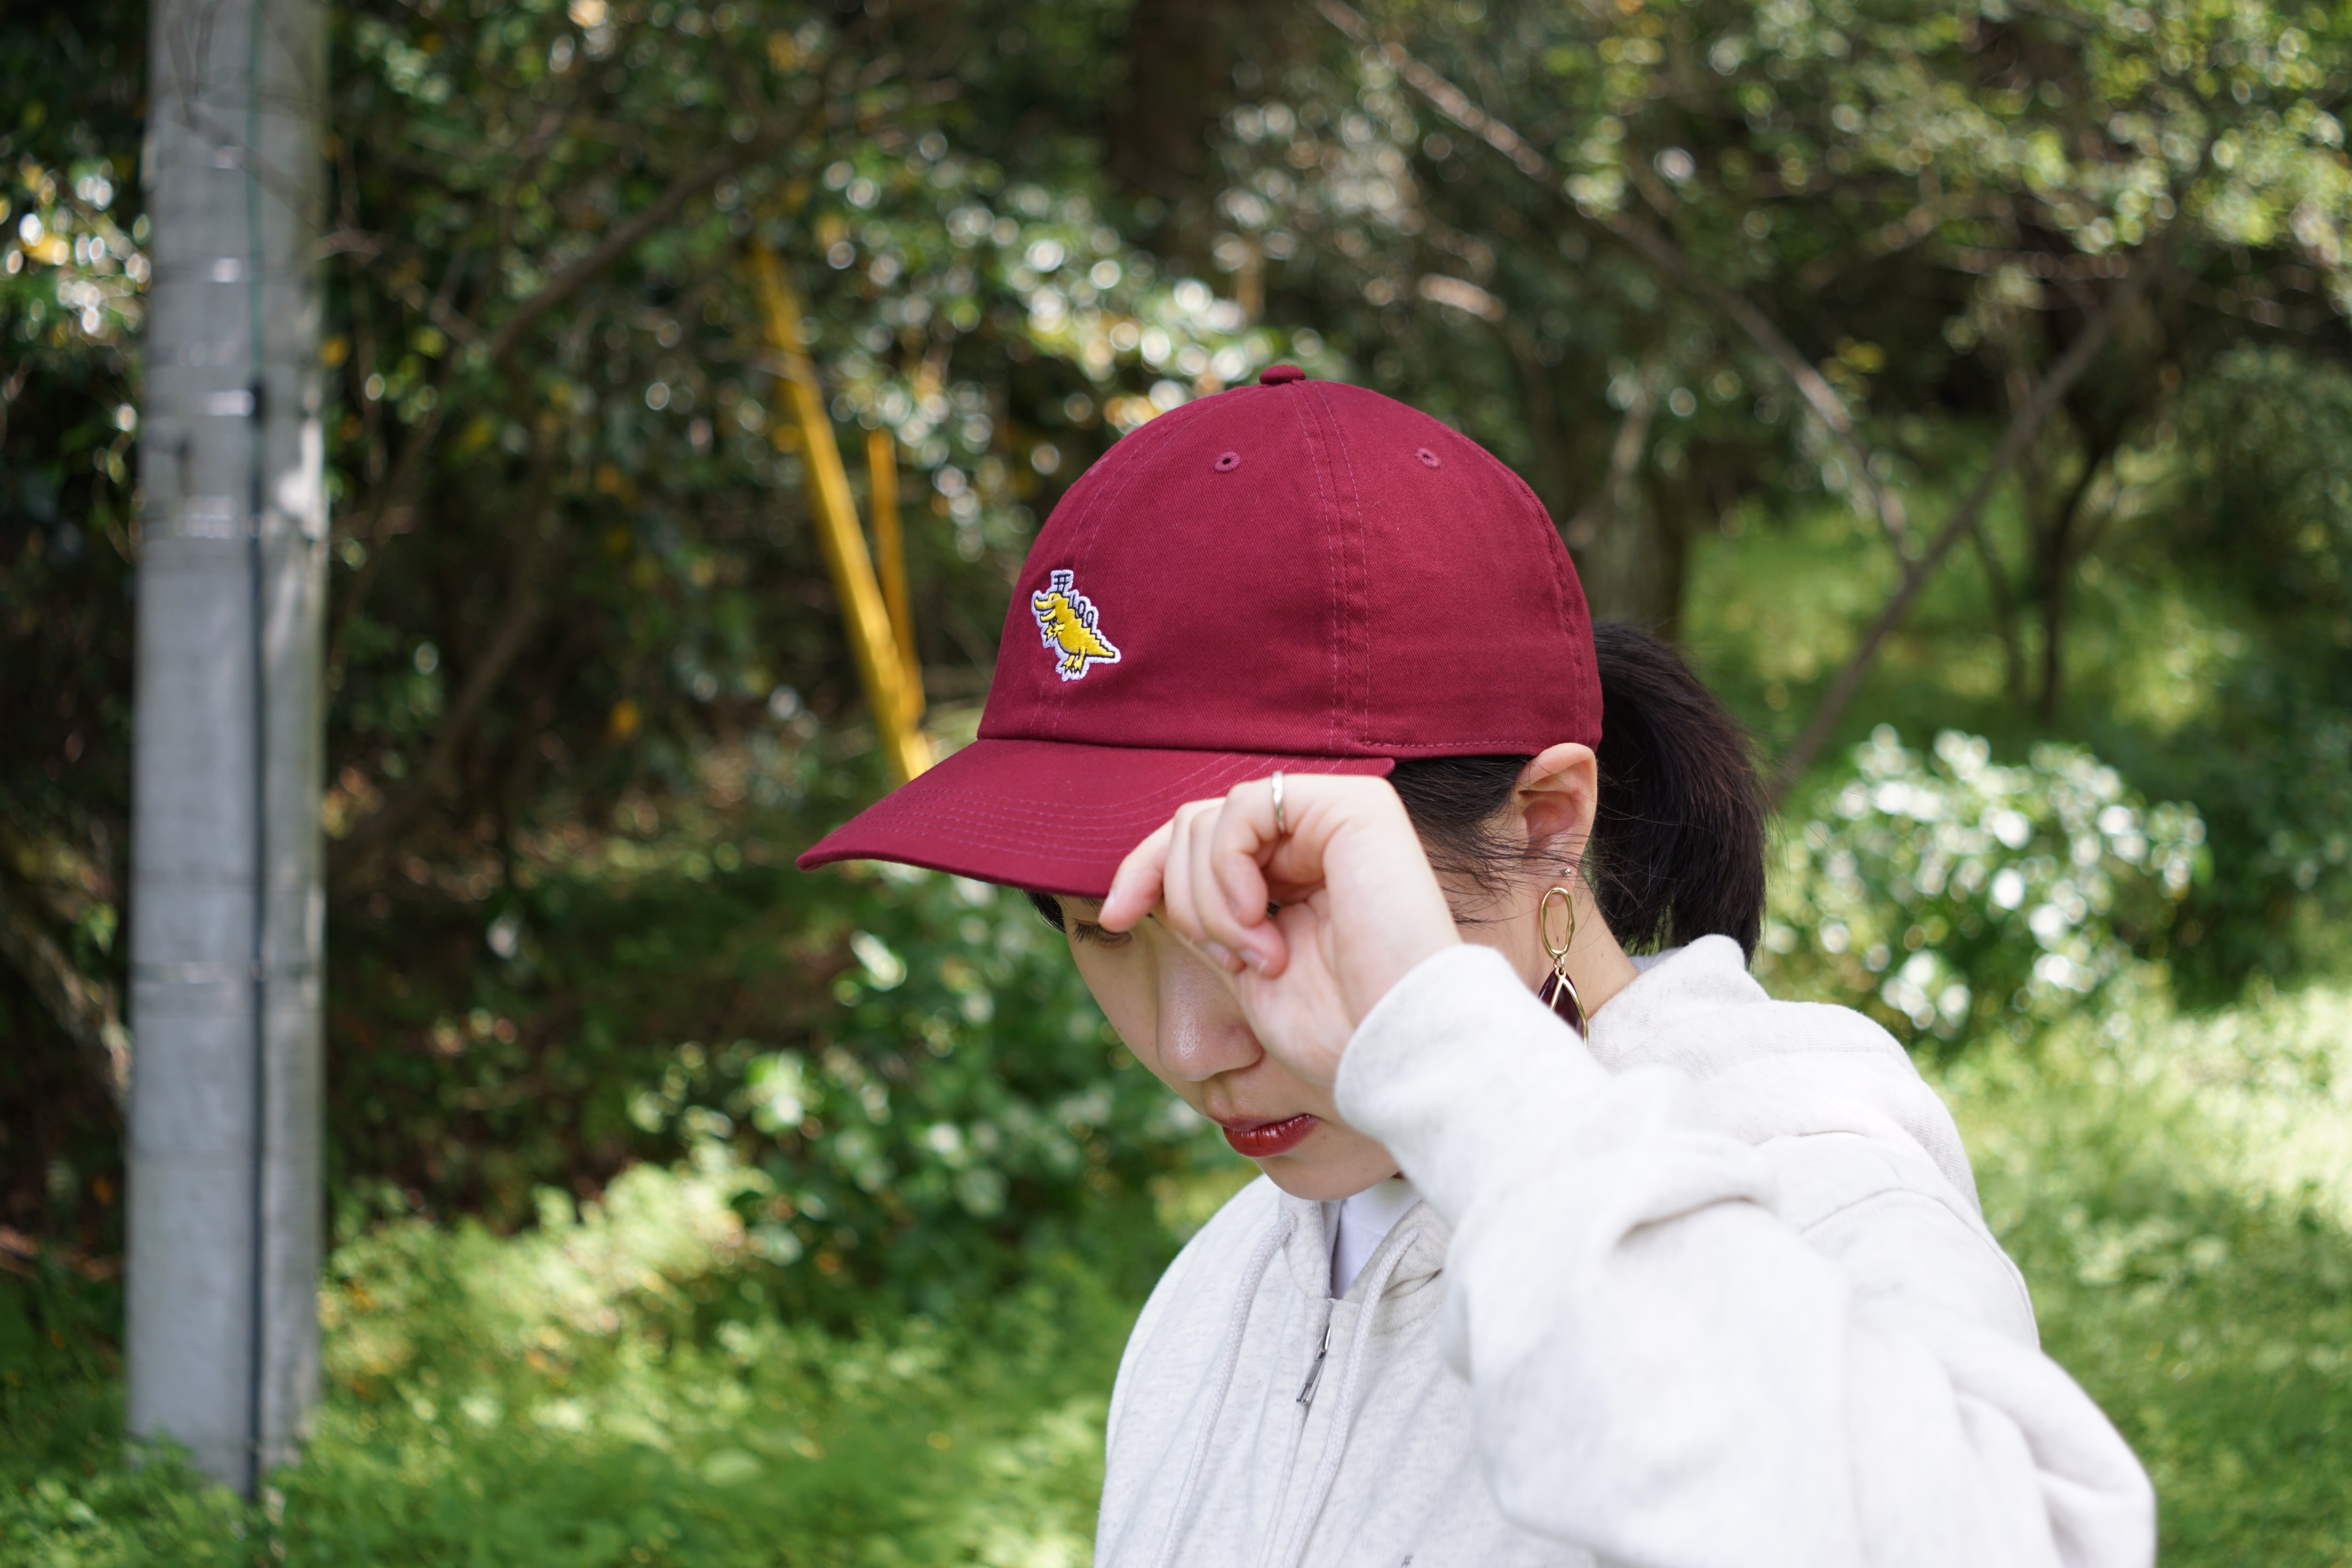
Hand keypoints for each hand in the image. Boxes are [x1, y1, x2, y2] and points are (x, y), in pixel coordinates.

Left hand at [1099, 775, 1459, 1086]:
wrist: (1394, 1051)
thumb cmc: (1333, 1032)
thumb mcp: (1243, 964)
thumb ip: (1208, 912)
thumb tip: (1141, 888)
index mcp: (1298, 869)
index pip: (1196, 841)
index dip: (1144, 872)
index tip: (1112, 919)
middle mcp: (1318, 834)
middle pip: (1193, 826)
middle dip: (1184, 901)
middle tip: (1235, 963)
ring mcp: (1338, 815)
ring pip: (1208, 820)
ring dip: (1208, 902)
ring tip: (1261, 958)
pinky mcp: (1355, 807)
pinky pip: (1244, 807)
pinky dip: (1227, 871)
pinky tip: (1260, 925)